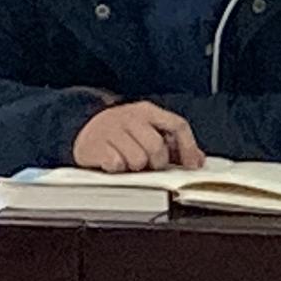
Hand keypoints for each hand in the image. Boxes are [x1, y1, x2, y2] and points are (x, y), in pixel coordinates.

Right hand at [72, 102, 204, 172]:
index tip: (191, 165)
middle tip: (150, 166)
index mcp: (148, 111)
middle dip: (157, 163)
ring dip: (136, 167)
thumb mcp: (148, 130)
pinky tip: (115, 163)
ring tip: (129, 162)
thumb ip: (174, 143)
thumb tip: (198, 159)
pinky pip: (116, 164)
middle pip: (157, 147)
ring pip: (138, 159)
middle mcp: (131, 117)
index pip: (177, 125)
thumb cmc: (121, 132)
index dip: (188, 148)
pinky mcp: (96, 145)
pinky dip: (118, 168)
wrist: (83, 127)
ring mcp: (112, 130)